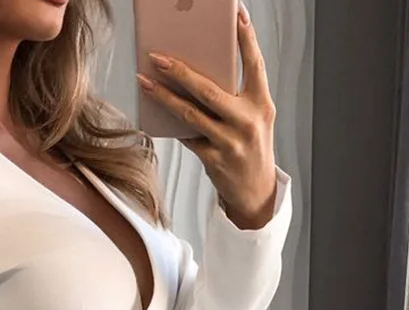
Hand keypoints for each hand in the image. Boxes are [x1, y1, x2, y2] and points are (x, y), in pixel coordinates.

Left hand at [137, 4, 277, 228]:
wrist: (256, 192)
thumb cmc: (251, 148)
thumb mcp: (255, 119)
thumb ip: (237, 96)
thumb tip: (199, 71)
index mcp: (262, 104)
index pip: (254, 64)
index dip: (246, 37)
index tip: (236, 14)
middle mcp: (248, 122)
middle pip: (209, 89)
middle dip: (180, 71)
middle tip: (158, 56)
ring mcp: (230, 143)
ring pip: (191, 113)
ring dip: (164, 96)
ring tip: (145, 81)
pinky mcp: (214, 160)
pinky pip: (187, 136)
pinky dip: (173, 124)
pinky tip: (157, 111)